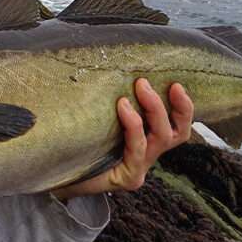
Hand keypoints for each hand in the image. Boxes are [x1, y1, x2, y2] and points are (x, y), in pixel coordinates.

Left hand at [54, 79, 192, 198]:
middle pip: (177, 133)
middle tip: (150, 82)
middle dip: (174, 105)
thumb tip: (118, 63)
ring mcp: (139, 168)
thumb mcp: (102, 115)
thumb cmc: (78, 140)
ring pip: (160, 138)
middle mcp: (147, 155)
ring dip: (153, 108)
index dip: (184, 107)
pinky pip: (137, 149)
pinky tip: (123, 107)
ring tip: (140, 86)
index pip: (177, 126)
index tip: (176, 84)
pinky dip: (134, 125)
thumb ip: (115, 98)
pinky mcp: (127, 178)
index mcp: (147, 141)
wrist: (57, 173)